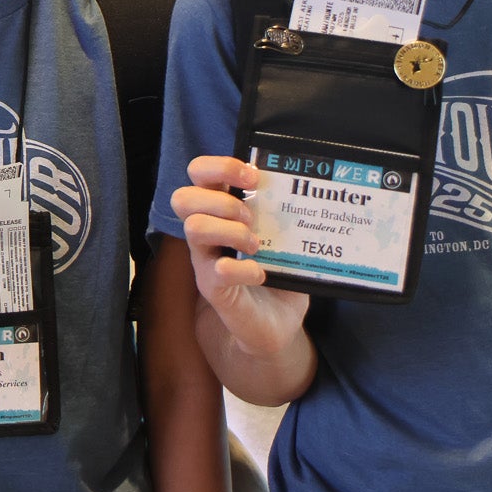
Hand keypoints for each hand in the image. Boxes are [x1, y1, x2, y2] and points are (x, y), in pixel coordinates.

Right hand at [172, 156, 309, 357]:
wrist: (277, 325)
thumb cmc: (279, 273)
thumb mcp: (282, 236)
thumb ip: (285, 212)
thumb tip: (308, 185)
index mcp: (219, 212)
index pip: (199, 174)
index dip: (220, 167)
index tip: (253, 176)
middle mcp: (205, 234)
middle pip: (183, 198)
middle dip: (221, 200)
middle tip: (249, 215)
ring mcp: (205, 262)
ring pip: (194, 228)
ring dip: (230, 230)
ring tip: (254, 244)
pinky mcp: (215, 290)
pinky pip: (219, 271)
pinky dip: (245, 269)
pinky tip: (261, 274)